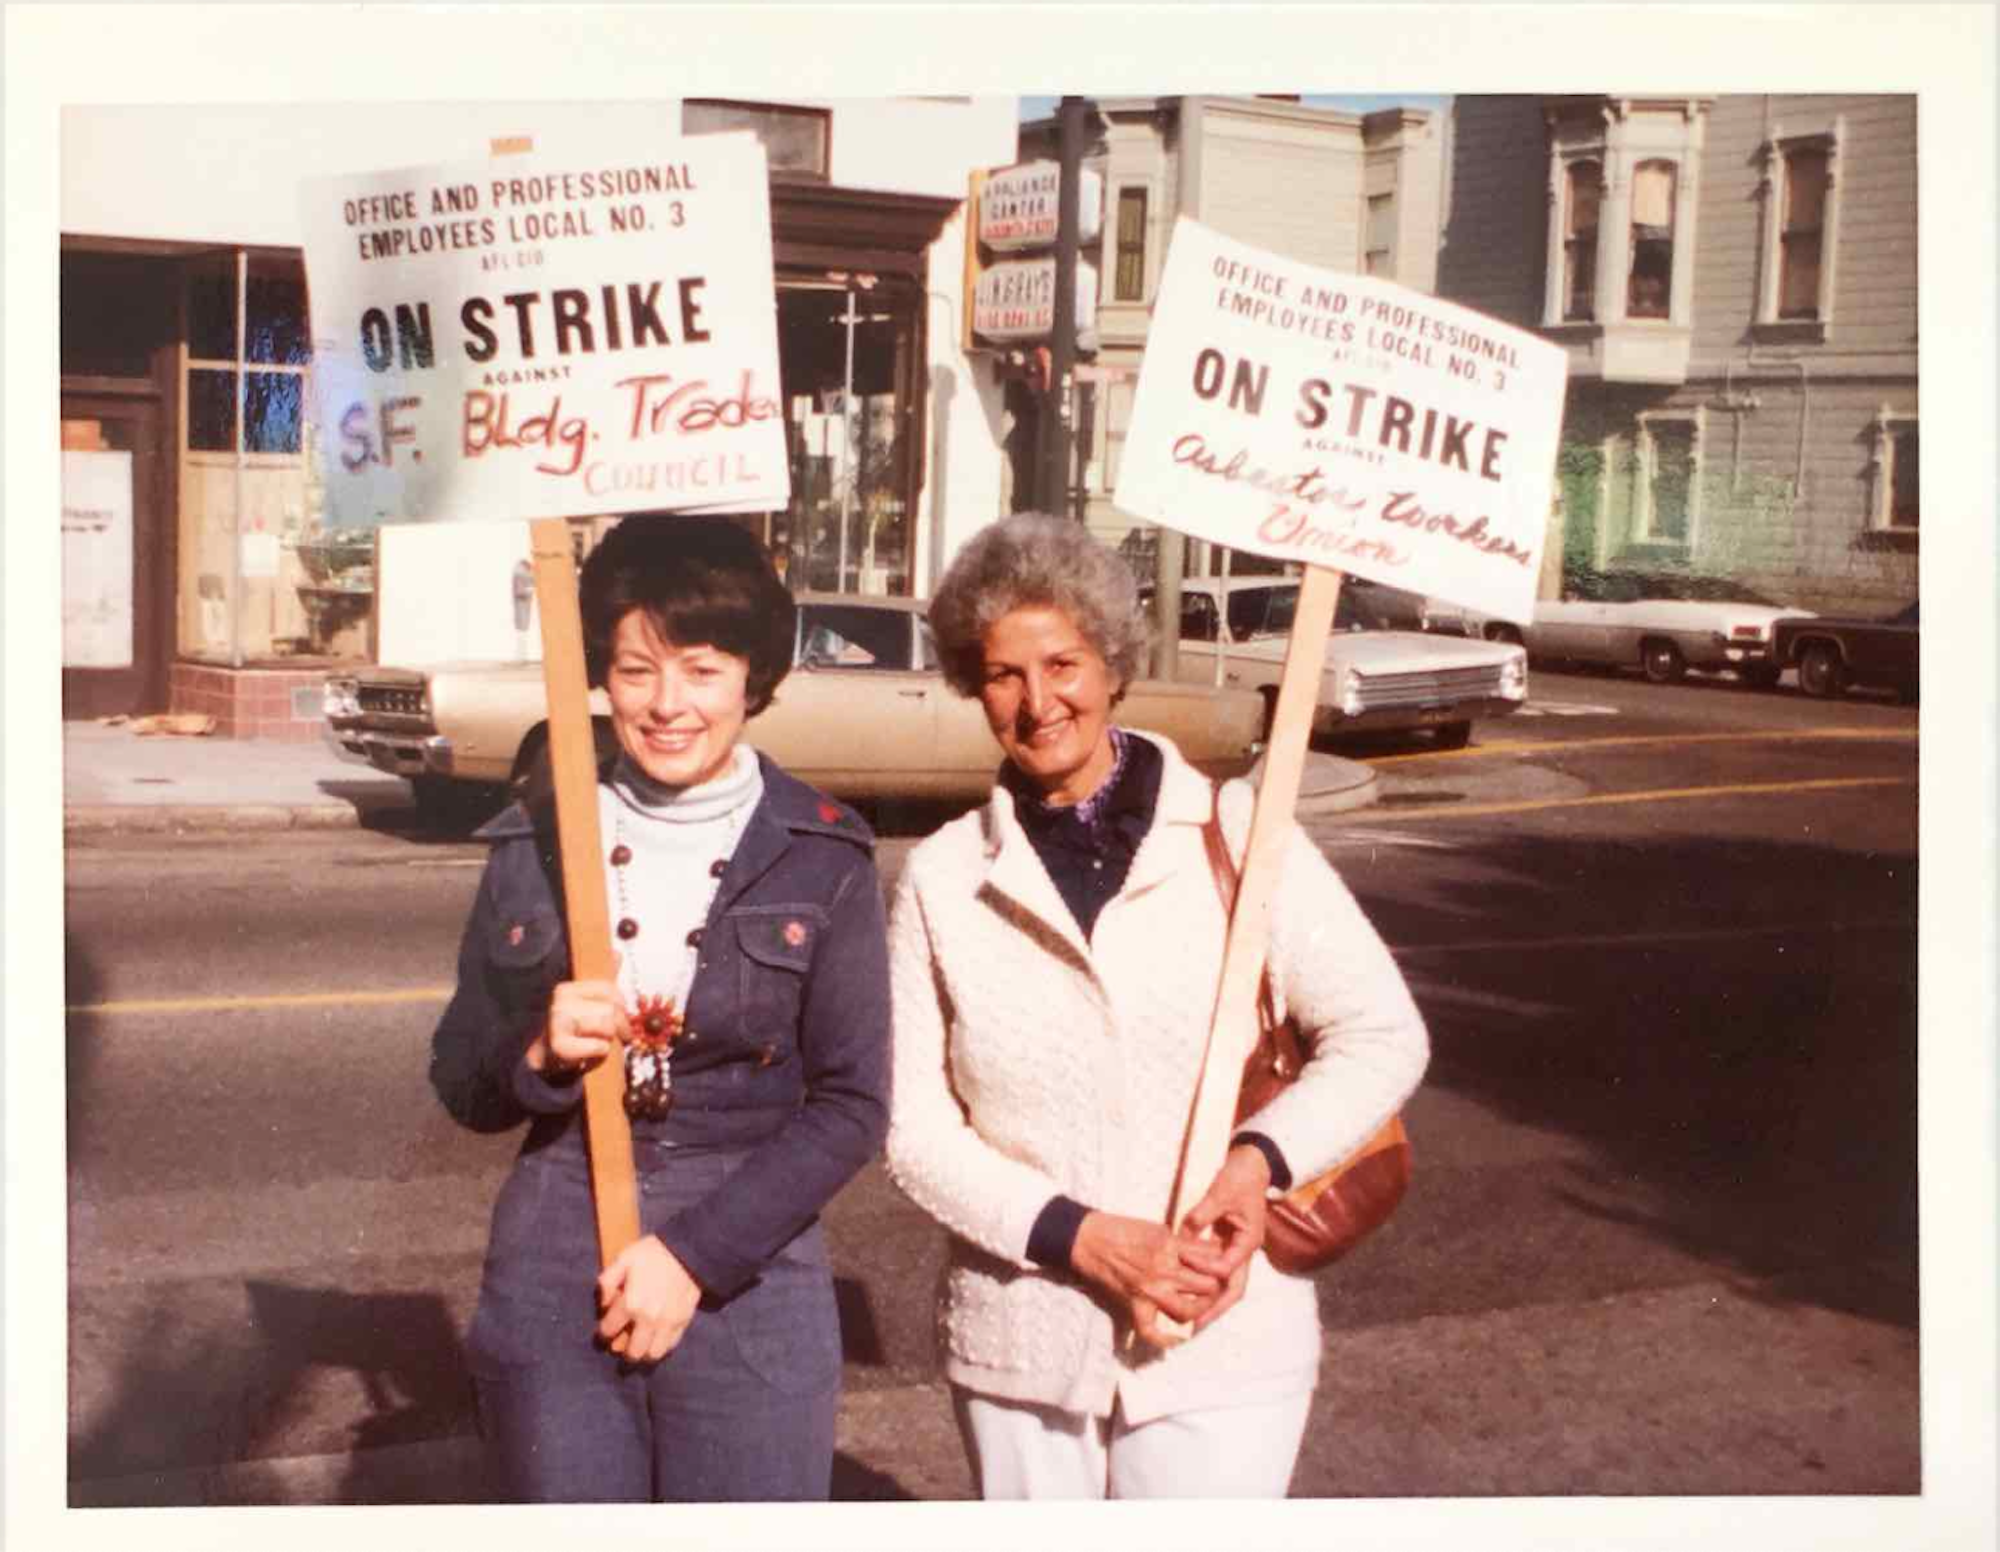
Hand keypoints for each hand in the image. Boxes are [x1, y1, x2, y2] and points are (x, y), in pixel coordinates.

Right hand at [526, 973, 625, 1076]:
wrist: (549, 1057)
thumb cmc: (574, 1030)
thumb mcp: (589, 1003)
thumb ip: (604, 982)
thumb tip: (617, 954)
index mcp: (568, 988)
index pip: (609, 989)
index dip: (621, 1006)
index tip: (621, 1018)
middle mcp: (560, 1000)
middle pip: (610, 1008)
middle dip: (620, 1025)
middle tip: (620, 1035)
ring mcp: (558, 1021)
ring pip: (606, 1025)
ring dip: (611, 1038)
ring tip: (605, 1043)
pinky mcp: (560, 1044)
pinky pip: (597, 1045)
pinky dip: (601, 1050)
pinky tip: (596, 1051)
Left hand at [597, 1235, 700, 1362]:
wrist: (688, 1250)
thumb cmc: (653, 1253)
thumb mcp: (623, 1259)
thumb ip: (607, 1282)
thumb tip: (602, 1304)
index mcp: (630, 1304)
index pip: (609, 1331)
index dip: (603, 1333)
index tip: (604, 1331)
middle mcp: (648, 1319)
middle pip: (632, 1352)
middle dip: (623, 1352)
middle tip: (621, 1347)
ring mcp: (668, 1323)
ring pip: (653, 1354)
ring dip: (644, 1354)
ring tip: (640, 1347)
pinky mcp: (683, 1321)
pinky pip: (670, 1345)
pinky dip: (661, 1346)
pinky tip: (656, 1338)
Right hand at [1071, 1211, 1225, 1347]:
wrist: (1087, 1239)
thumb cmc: (1120, 1229)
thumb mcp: (1156, 1228)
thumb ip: (1180, 1242)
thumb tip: (1202, 1254)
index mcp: (1171, 1245)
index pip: (1211, 1259)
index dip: (1221, 1264)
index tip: (1222, 1267)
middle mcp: (1164, 1269)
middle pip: (1207, 1286)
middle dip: (1214, 1287)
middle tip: (1214, 1287)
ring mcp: (1150, 1290)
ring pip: (1189, 1310)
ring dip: (1199, 1311)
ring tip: (1199, 1306)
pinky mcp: (1135, 1304)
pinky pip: (1152, 1332)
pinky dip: (1165, 1340)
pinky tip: (1176, 1339)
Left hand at [1179, 1144, 1272, 1333]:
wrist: (1251, 1165)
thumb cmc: (1239, 1177)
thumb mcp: (1221, 1192)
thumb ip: (1203, 1213)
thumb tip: (1184, 1231)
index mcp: (1248, 1240)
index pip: (1227, 1268)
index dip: (1205, 1269)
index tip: (1183, 1261)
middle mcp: (1245, 1251)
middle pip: (1234, 1290)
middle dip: (1216, 1309)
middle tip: (1195, 1327)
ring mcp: (1236, 1250)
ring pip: (1227, 1286)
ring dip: (1212, 1303)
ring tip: (1192, 1320)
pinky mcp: (1227, 1245)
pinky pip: (1218, 1272)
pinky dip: (1207, 1285)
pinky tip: (1190, 1294)